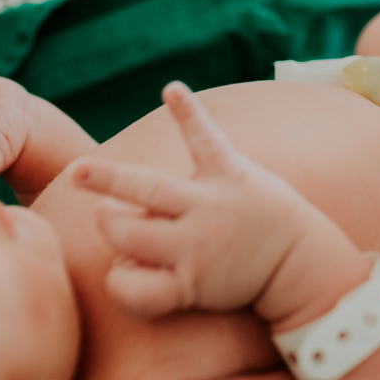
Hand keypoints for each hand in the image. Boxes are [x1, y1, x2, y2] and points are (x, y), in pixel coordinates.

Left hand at [72, 82, 315, 317]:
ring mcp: (197, 248)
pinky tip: (123, 271)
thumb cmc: (265, 218)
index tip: (172, 89)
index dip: (188, 112)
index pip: (204, 138)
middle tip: (79, 171)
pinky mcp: (192, 284)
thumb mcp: (245, 177)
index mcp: (225, 176)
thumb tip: (145, 196)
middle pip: (147, 188)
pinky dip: (123, 282)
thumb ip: (202, 172)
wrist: (300, 264)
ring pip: (131, 238)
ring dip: (111, 226)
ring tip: (108, 219)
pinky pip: (142, 290)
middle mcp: (207, 209)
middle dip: (107, 178)